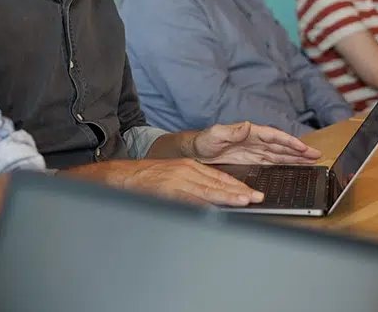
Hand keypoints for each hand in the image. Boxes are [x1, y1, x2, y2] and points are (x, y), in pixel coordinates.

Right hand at [91, 158, 265, 205]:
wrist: (121, 175)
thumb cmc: (147, 178)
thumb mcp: (173, 176)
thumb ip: (192, 186)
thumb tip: (212, 202)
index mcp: (188, 167)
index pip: (218, 178)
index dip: (236, 186)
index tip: (251, 194)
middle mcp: (186, 171)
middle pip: (217, 183)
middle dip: (238, 192)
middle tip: (256, 199)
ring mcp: (177, 181)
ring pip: (207, 190)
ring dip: (226, 196)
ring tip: (243, 202)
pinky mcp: (167, 190)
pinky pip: (188, 199)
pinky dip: (202, 204)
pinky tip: (214, 209)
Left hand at [190, 122, 320, 164]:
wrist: (193, 152)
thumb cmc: (202, 141)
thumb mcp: (214, 134)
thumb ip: (230, 131)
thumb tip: (247, 125)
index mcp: (249, 133)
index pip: (274, 136)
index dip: (289, 141)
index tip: (303, 147)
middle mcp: (254, 141)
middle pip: (281, 145)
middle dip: (299, 150)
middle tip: (317, 155)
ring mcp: (254, 151)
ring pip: (280, 154)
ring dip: (296, 157)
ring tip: (313, 160)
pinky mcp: (251, 161)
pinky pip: (272, 162)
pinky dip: (285, 164)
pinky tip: (295, 167)